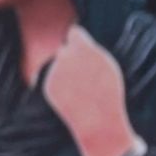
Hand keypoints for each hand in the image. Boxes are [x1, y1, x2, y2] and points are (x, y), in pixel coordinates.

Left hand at [40, 24, 136, 155]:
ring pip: (57, 67)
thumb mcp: (106, 67)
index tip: (79, 45)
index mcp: (84, 50)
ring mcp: (54, 71)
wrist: (98, 122)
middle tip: (83, 76)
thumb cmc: (108, 94)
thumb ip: (89, 51)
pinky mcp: (47, 85)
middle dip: (71, 59)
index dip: (77, 40)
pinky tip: (73, 98)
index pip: (74, 33)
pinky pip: (53, 80)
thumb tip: (73, 36)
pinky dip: (61, 87)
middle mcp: (66, 56)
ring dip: (66, 74)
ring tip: (82, 91)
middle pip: (64, 51)